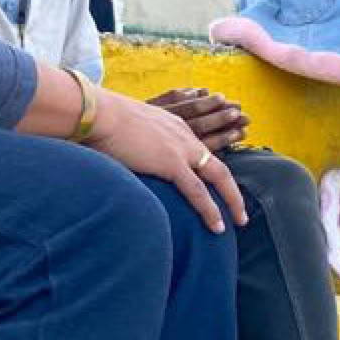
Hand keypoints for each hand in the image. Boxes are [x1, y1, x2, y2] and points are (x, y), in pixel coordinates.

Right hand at [87, 90, 247, 232]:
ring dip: (231, 201)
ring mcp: (180, 149)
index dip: (210, 172)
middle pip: (218, 165)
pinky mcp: (172, 163)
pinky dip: (210, 210)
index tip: (215, 188)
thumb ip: (135, 141)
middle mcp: (183, 136)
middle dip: (232, 189)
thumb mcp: (126, 128)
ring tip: (239, 221)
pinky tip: (217, 226)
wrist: (98, 113)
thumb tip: (125, 156)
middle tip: (241, 209)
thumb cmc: (101, 121)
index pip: (200, 152)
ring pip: (218, 177)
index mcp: (173, 126)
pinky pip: (198, 192)